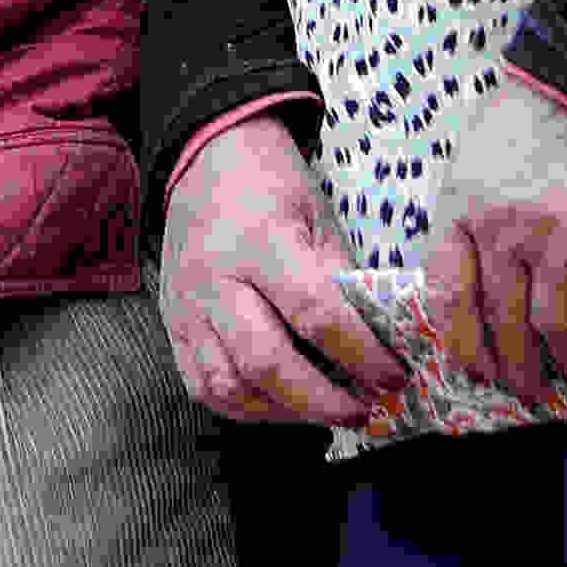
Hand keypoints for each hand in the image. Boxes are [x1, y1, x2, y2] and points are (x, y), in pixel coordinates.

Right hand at [156, 113, 408, 428]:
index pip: (316, 315)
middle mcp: (215, 280)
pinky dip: (242, 406)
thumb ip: (342, 279)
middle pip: (267, 363)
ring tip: (321, 409)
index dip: (361, 355)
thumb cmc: (270, 183)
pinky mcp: (171, 322)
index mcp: (260, 242)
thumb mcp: (319, 216)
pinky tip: (277, 402)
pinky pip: (201, 385)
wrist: (203, 155)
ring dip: (283, 410)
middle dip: (323, 400)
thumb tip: (379, 342)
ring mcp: (186, 306)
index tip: (394, 377)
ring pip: (229, 384)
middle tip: (364, 410)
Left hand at [418, 76, 566, 404]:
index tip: (471, 367)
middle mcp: (502, 236)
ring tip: (564, 379)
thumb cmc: (530, 117)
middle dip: (509, 366)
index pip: (447, 297)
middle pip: (499, 323)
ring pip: (550, 330)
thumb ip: (466, 215)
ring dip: (557, 364)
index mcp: (460, 211)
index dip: (460, 343)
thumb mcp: (472, 160)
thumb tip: (470, 274)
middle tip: (520, 388)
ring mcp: (557, 246)